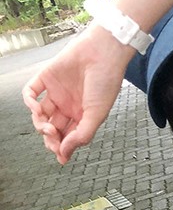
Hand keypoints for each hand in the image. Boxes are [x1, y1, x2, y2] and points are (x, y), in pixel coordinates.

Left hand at [22, 26, 132, 164]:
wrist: (103, 52)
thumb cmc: (106, 81)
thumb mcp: (97, 115)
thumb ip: (82, 135)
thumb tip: (66, 152)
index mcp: (83, 115)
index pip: (68, 136)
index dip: (63, 148)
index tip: (61, 156)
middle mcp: (68, 105)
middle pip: (53, 128)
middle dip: (51, 138)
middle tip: (53, 140)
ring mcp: (56, 92)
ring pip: (40, 114)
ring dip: (40, 123)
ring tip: (46, 127)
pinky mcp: (46, 78)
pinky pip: (31, 93)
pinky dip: (29, 102)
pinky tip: (35, 108)